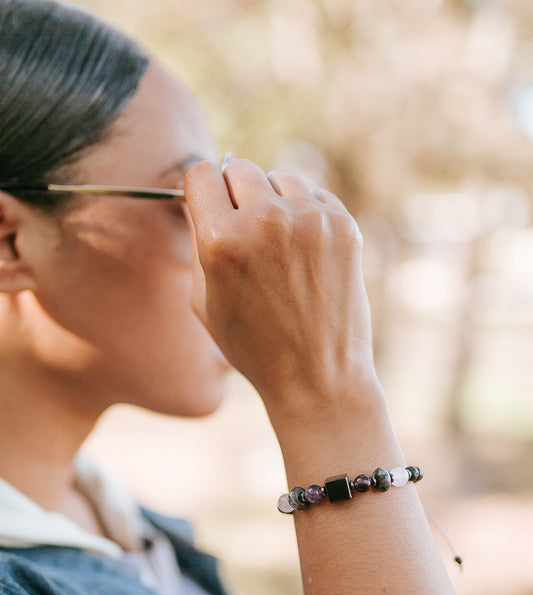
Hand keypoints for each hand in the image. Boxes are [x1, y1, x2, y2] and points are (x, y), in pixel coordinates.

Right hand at [185, 158, 375, 419]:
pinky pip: (314, 196)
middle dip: (236, 193)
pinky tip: (305, 254)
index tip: (210, 203)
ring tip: (278, 246)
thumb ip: (199, 241)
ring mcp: (309, 220)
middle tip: (244, 228)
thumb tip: (200, 197)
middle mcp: (266, 221)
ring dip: (274, 202)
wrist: (316, 376)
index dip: (202, 189)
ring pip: (280, 178)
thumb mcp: (203, 300)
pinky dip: (306, 215)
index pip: (201, 174)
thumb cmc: (253, 346)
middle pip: (240, 168)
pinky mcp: (342, 226)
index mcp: (221, 241)